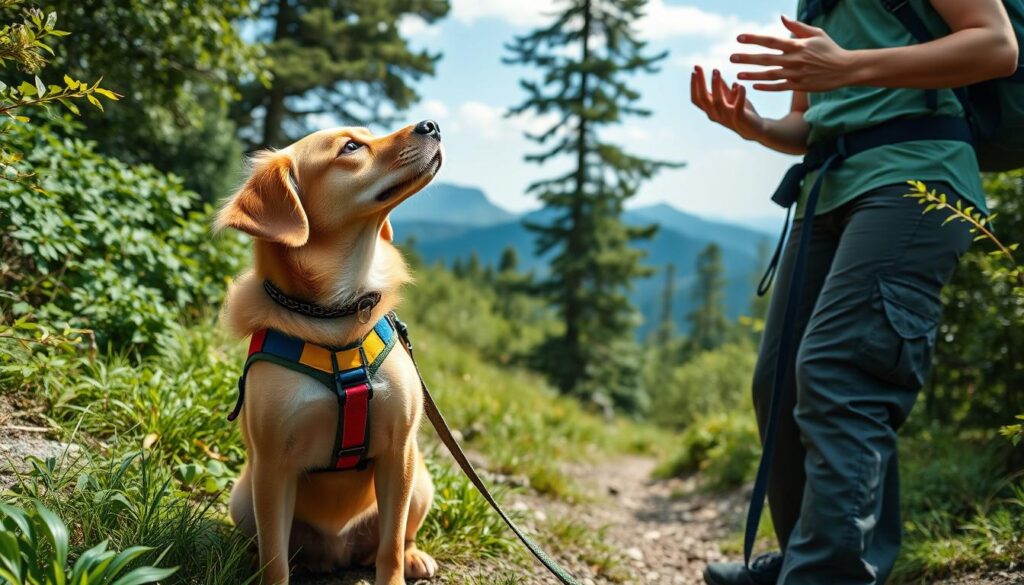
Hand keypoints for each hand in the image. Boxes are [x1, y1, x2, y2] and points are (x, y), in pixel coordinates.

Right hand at [690, 65, 765, 141]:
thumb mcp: (730, 98)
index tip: (694, 70)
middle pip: (703, 98)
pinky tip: (740, 85)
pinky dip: (740, 94)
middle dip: (700, 82)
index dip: (693, 85)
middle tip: (698, 67)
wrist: (754, 129)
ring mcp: (727, 117)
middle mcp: (715, 114)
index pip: (697, 99)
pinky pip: (738, 105)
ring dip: (715, 85)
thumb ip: (723, 88)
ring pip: (717, 102)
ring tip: (716, 71)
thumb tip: (715, 72)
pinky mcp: (739, 117)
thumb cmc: (741, 112)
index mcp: (711, 110)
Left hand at [731, 15, 855, 91]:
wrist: (846, 69)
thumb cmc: (830, 49)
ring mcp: (796, 74)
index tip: (739, 38)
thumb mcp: (816, 34)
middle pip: (766, 59)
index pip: (771, 41)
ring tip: (738, 74)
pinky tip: (754, 85)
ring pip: (770, 75)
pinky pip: (779, 87)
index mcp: (797, 45)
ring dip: (753, 75)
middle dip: (747, 58)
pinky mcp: (800, 86)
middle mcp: (795, 60)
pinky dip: (766, 87)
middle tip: (731, 57)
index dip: (754, 39)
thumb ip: (797, 27)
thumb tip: (781, 17)